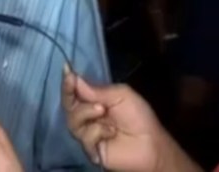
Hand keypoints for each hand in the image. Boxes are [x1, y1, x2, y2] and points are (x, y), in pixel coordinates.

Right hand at [61, 66, 198, 171]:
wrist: (151, 144)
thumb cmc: (139, 117)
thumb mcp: (121, 95)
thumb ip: (97, 90)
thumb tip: (74, 78)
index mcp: (94, 101)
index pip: (76, 90)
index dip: (69, 81)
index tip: (66, 70)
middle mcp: (87, 115)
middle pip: (68, 104)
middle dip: (69, 92)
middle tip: (72, 83)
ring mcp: (87, 132)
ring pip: (73, 120)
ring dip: (85, 112)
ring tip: (102, 110)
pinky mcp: (90, 148)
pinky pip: (84, 137)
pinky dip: (96, 132)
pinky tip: (110, 133)